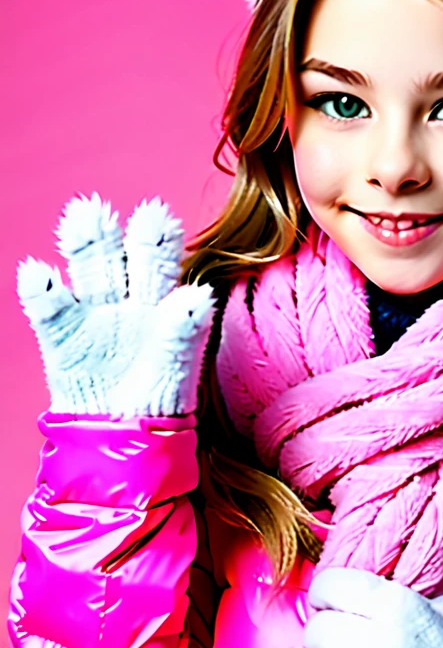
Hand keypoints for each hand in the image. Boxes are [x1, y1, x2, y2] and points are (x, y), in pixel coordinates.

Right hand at [17, 192, 214, 416]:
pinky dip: (42, 291)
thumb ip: (183, 332)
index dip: (159, 241)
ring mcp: (92, 316)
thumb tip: (197, 297)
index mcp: (161, 303)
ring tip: (81, 218)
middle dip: (113, 234)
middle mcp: (126, 301)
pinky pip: (49, 310)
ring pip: (87, 272)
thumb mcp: (177, 368)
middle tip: (112, 208)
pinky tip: (38, 273)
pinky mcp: (62, 337)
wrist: (121, 439)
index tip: (157, 216)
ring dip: (84, 247)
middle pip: (121, 260)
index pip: (161, 265)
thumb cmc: (158, 401)